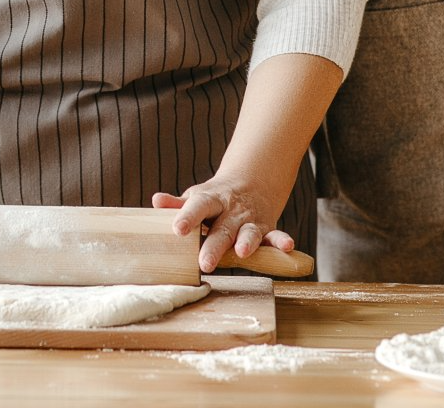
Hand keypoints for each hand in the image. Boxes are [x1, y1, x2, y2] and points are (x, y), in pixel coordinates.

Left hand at [151, 176, 294, 273]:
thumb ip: (178, 204)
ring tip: (242, 253)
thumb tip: (156, 201)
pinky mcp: (266, 229)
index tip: (177, 229)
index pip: (198, 207)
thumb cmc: (215, 197)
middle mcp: (231, 210)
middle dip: (214, 245)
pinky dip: (281, 241)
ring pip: (248, 232)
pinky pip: (275, 235)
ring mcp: (249, 220)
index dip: (187, 217)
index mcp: (210, 200)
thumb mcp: (197, 197)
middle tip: (204, 263)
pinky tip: (288, 247)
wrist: (251, 181)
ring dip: (247, 242)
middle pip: (222, 228)